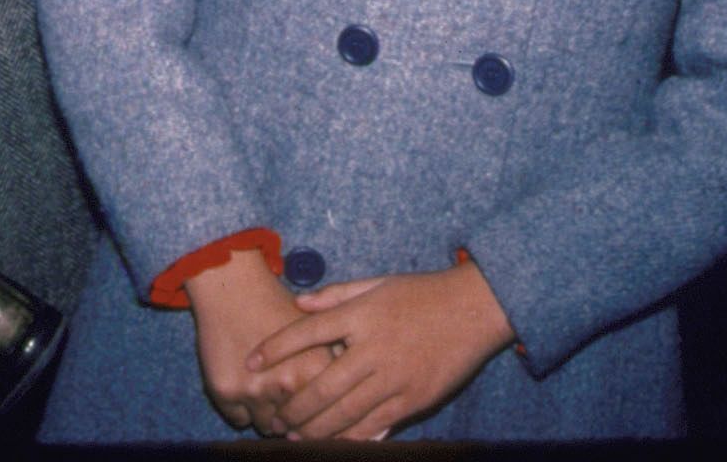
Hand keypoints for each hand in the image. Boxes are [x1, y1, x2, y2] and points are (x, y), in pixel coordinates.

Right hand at [181, 248, 327, 435]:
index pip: (326, 418)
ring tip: (268, 399)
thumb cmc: (276, 304)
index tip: (319, 419)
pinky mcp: (225, 391)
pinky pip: (238, 419)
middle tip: (292, 412)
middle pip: (296, 427)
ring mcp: (253, 390)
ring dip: (270, 417)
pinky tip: (245, 390)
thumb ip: (337, 361)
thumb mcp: (316, 327)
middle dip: (296, 422)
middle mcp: (285, 384)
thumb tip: (358, 397)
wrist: (230, 287)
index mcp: (315, 369)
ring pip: (267, 426)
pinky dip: (242, 410)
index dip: (324, 420)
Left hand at [250, 262, 514, 439]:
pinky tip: (334, 443)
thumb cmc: (422, 293)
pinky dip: (352, 437)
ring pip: (347, 411)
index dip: (275, 349)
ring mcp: (395, 377)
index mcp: (361, 316)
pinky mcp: (415, 399)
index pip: (307, 333)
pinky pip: (377, 424)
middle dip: (294, 406)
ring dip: (317, 428)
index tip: (251, 363)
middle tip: (274, 419)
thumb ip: (336, 294)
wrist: (475, 310)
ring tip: (295, 437)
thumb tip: (298, 301)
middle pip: (323, 384)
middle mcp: (374, 349)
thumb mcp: (377, 283)